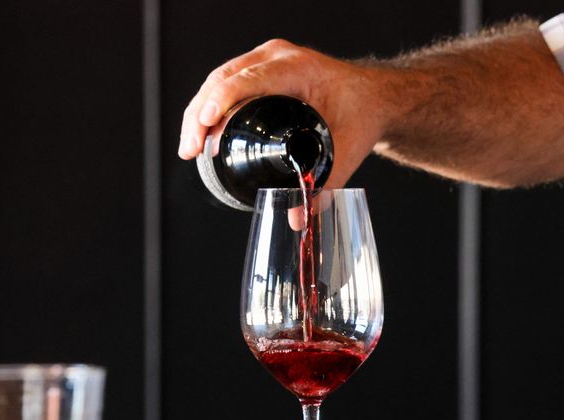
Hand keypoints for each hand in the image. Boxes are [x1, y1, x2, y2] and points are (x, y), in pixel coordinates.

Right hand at [178, 39, 388, 188]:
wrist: (373, 96)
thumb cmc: (362, 113)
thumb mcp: (347, 148)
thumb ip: (325, 184)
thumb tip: (299, 218)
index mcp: (298, 69)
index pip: (248, 80)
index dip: (220, 103)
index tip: (206, 130)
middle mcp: (278, 57)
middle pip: (224, 79)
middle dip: (200, 115)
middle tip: (190, 150)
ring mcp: (267, 60)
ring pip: (219, 79)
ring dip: (200, 112)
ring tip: (190, 147)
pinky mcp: (261, 69)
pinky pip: (227, 82)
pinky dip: (211, 105)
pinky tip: (203, 132)